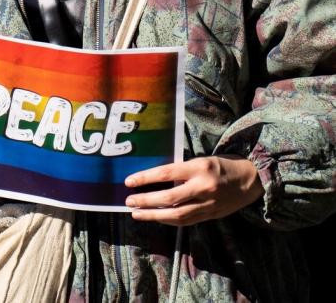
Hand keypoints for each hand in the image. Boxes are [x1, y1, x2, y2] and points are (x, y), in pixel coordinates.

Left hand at [124, 155, 263, 224]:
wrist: (252, 179)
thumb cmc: (222, 164)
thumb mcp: (201, 159)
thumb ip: (182, 169)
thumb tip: (155, 177)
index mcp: (199, 167)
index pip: (166, 173)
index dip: (146, 178)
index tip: (129, 182)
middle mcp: (203, 187)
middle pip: (169, 198)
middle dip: (146, 201)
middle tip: (129, 202)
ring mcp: (209, 203)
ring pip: (177, 215)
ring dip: (154, 216)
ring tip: (137, 214)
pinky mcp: (213, 215)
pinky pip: (188, 221)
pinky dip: (170, 221)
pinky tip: (157, 218)